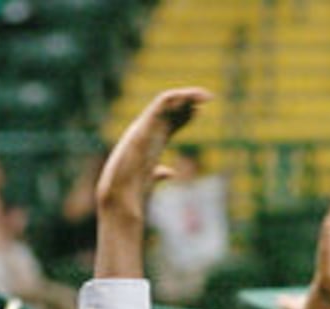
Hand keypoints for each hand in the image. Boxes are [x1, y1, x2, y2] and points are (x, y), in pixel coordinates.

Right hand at [96, 87, 211, 217]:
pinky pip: (162, 103)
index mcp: (151, 141)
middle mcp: (149, 130)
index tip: (200, 111)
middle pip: (170, 110)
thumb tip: (171, 172)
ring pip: (167, 102)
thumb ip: (160, 173)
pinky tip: (192, 99)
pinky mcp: (146, 124)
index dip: (184, 116)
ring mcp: (146, 125)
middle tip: (208, 97)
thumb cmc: (132, 189)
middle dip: (188, 101)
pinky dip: (177, 97)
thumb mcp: (150, 178)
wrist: (121, 191)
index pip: (168, 122)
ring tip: (205, 95)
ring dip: (186, 95)